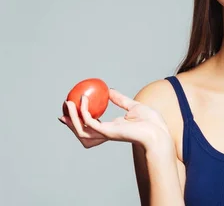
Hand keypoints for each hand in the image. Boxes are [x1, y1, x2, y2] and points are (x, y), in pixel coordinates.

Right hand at [58, 88, 173, 156]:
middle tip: (64, 106)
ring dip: (72, 116)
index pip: (90, 126)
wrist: (158, 131)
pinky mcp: (108, 132)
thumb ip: (120, 100)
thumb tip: (109, 90)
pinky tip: (83, 100)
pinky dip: (84, 111)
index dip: (78, 119)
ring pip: (81, 128)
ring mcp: (105, 134)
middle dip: (70, 121)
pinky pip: (90, 122)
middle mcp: (105, 133)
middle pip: (81, 130)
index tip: (71, 108)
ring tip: (68, 103)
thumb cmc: (150, 122)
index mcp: (110, 128)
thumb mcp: (133, 106)